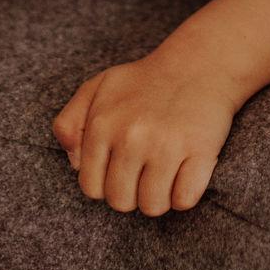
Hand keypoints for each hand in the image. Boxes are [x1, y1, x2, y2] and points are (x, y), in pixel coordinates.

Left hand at [51, 48, 237, 215]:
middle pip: (121, 201)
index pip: (91, 187)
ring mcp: (166, 145)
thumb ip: (70, 122)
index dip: (105, 184)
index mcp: (103, 124)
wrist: (197, 62)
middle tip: (143, 171)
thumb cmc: (144, 81)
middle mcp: (131, 137)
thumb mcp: (98, 87)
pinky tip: (184, 171)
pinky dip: (184, 194)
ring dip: (158, 197)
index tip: (119, 170)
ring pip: (152, 206)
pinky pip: (184, 200)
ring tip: (163, 172)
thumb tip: (74, 163)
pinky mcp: (200, 152)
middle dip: (131, 193)